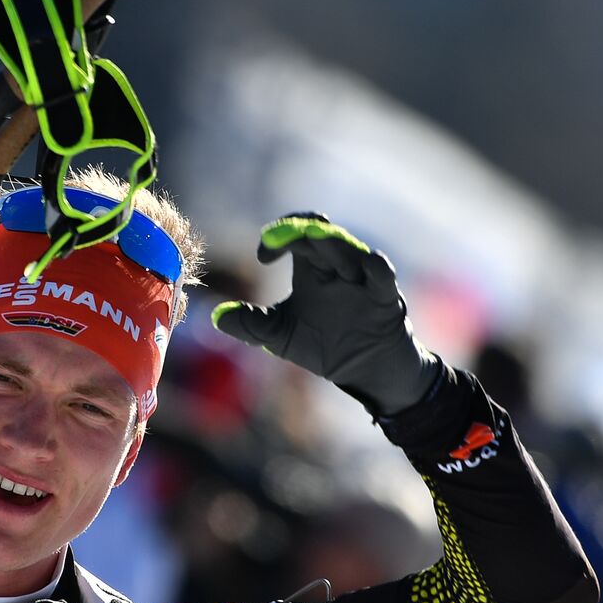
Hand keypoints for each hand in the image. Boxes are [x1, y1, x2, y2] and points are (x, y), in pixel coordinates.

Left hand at [212, 212, 439, 416]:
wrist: (364, 371)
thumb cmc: (324, 345)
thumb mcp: (281, 337)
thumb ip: (251, 325)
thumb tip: (217, 317)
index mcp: (311, 270)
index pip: (295, 237)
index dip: (278, 237)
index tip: (263, 256)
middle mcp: (336, 268)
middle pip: (322, 235)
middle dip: (303, 231)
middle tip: (285, 236)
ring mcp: (363, 281)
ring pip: (350, 252)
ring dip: (334, 246)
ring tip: (316, 240)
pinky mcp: (386, 299)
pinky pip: (384, 278)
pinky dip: (377, 269)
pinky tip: (369, 264)